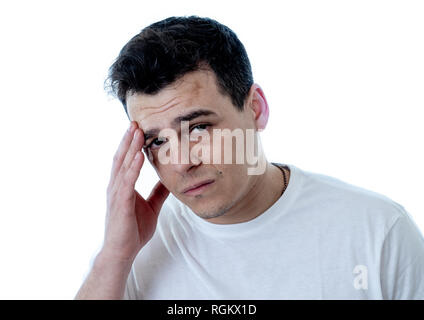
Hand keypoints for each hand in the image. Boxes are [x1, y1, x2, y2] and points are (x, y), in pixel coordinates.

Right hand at [101, 121, 169, 262]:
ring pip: (123, 165)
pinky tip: (138, 155)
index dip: (132, 144)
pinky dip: (133, 167)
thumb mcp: (151, 207)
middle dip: (129, 139)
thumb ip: (158, 192)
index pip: (127, 160)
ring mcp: (117, 193)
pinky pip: (127, 182)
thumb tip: (169, 180)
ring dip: (130, 147)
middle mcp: (116, 186)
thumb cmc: (133, 230)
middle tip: (136, 121)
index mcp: (123, 186)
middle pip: (122, 157)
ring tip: (137, 131)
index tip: (140, 128)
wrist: (122, 252)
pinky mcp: (120, 203)